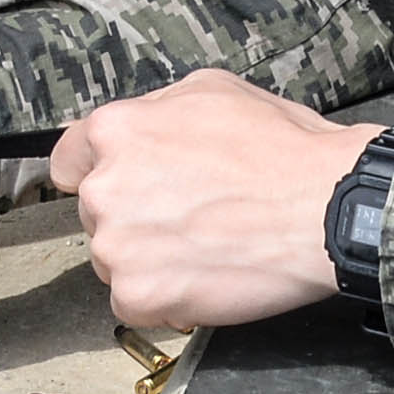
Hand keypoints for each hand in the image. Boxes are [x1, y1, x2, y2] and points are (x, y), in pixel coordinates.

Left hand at [52, 69, 376, 328]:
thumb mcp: (211, 91)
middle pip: (98, 212)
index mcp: (116, 131)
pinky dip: (163, 299)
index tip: (120, 187)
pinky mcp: (138, 295)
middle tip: (189, 216)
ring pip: (114, 258)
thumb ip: (156, 110)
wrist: (324, 210)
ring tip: (203, 247)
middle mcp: (104, 187)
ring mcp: (117, 245)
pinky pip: (133, 302)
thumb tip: (140, 125)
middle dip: (135, 216)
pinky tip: (202, 278)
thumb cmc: (281, 151)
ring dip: (147, 259)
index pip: (69, 159)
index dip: (97, 172)